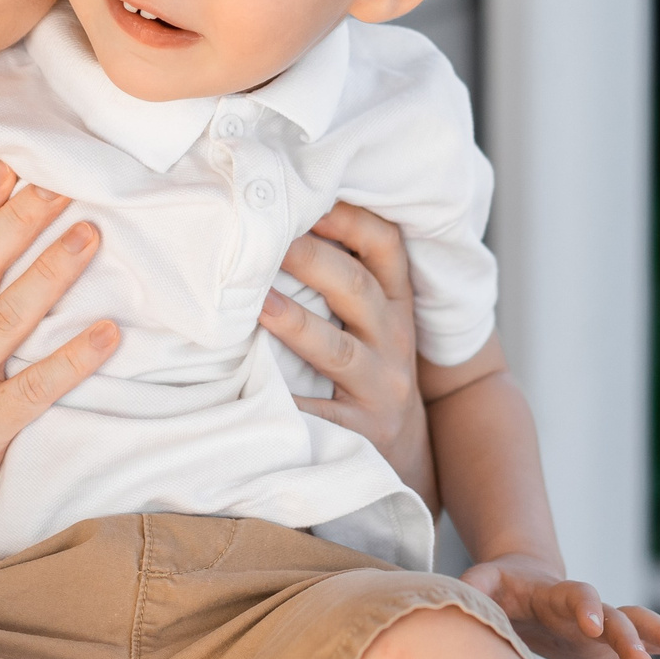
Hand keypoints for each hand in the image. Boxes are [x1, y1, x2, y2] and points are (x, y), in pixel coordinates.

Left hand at [260, 202, 431, 498]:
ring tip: (258, 304)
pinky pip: (321, 416)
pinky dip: (290, 402)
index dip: (350, 219)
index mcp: (395, 305)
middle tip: (267, 239)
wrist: (407, 461)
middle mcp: (394, 342)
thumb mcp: (375, 324)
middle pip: (358, 290)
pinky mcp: (362, 434)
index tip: (308, 196)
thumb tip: (279, 220)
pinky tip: (252, 387)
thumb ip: (345, 278)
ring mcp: (381, 389)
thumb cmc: (371, 373)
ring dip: (297, 324)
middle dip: (314, 259)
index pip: (386, 247)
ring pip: (339, 351)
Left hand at [462, 553, 659, 658]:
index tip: (591, 626)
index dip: (583, 607)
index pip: (574, 595)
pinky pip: (643, 640)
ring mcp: (600, 624)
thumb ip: (475, 587)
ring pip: (637, 624)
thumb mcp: (483, 582)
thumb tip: (461, 597)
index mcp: (554, 594)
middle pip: (612, 615)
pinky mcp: (607, 642)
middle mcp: (584, 608)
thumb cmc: (499, 588)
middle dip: (626, 635)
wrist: (523, 585)